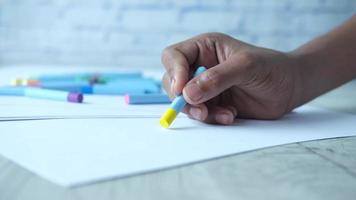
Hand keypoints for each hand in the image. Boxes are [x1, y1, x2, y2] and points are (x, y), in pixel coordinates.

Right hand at [161, 33, 302, 124]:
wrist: (290, 88)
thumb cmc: (272, 68)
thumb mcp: (246, 66)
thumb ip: (217, 78)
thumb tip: (188, 93)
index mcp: (205, 48)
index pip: (174, 56)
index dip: (174, 72)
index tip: (181, 90)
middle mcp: (200, 67)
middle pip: (173, 82)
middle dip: (183, 98)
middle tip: (200, 110)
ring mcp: (205, 87)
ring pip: (185, 102)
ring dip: (200, 112)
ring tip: (224, 114)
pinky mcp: (213, 104)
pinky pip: (201, 114)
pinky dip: (212, 118)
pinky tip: (230, 115)